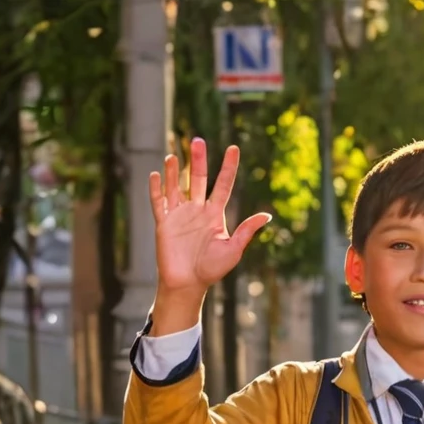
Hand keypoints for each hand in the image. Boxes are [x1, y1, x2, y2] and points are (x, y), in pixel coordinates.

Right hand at [149, 137, 271, 301]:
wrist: (188, 284)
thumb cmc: (212, 269)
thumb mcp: (233, 249)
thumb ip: (247, 231)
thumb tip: (267, 216)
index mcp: (214, 215)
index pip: (222, 185)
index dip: (228, 168)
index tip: (233, 148)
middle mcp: (197, 210)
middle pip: (198, 179)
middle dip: (198, 160)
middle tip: (198, 140)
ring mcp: (179, 215)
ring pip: (176, 187)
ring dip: (173, 172)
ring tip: (172, 156)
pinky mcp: (164, 223)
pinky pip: (159, 203)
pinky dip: (157, 190)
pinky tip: (156, 175)